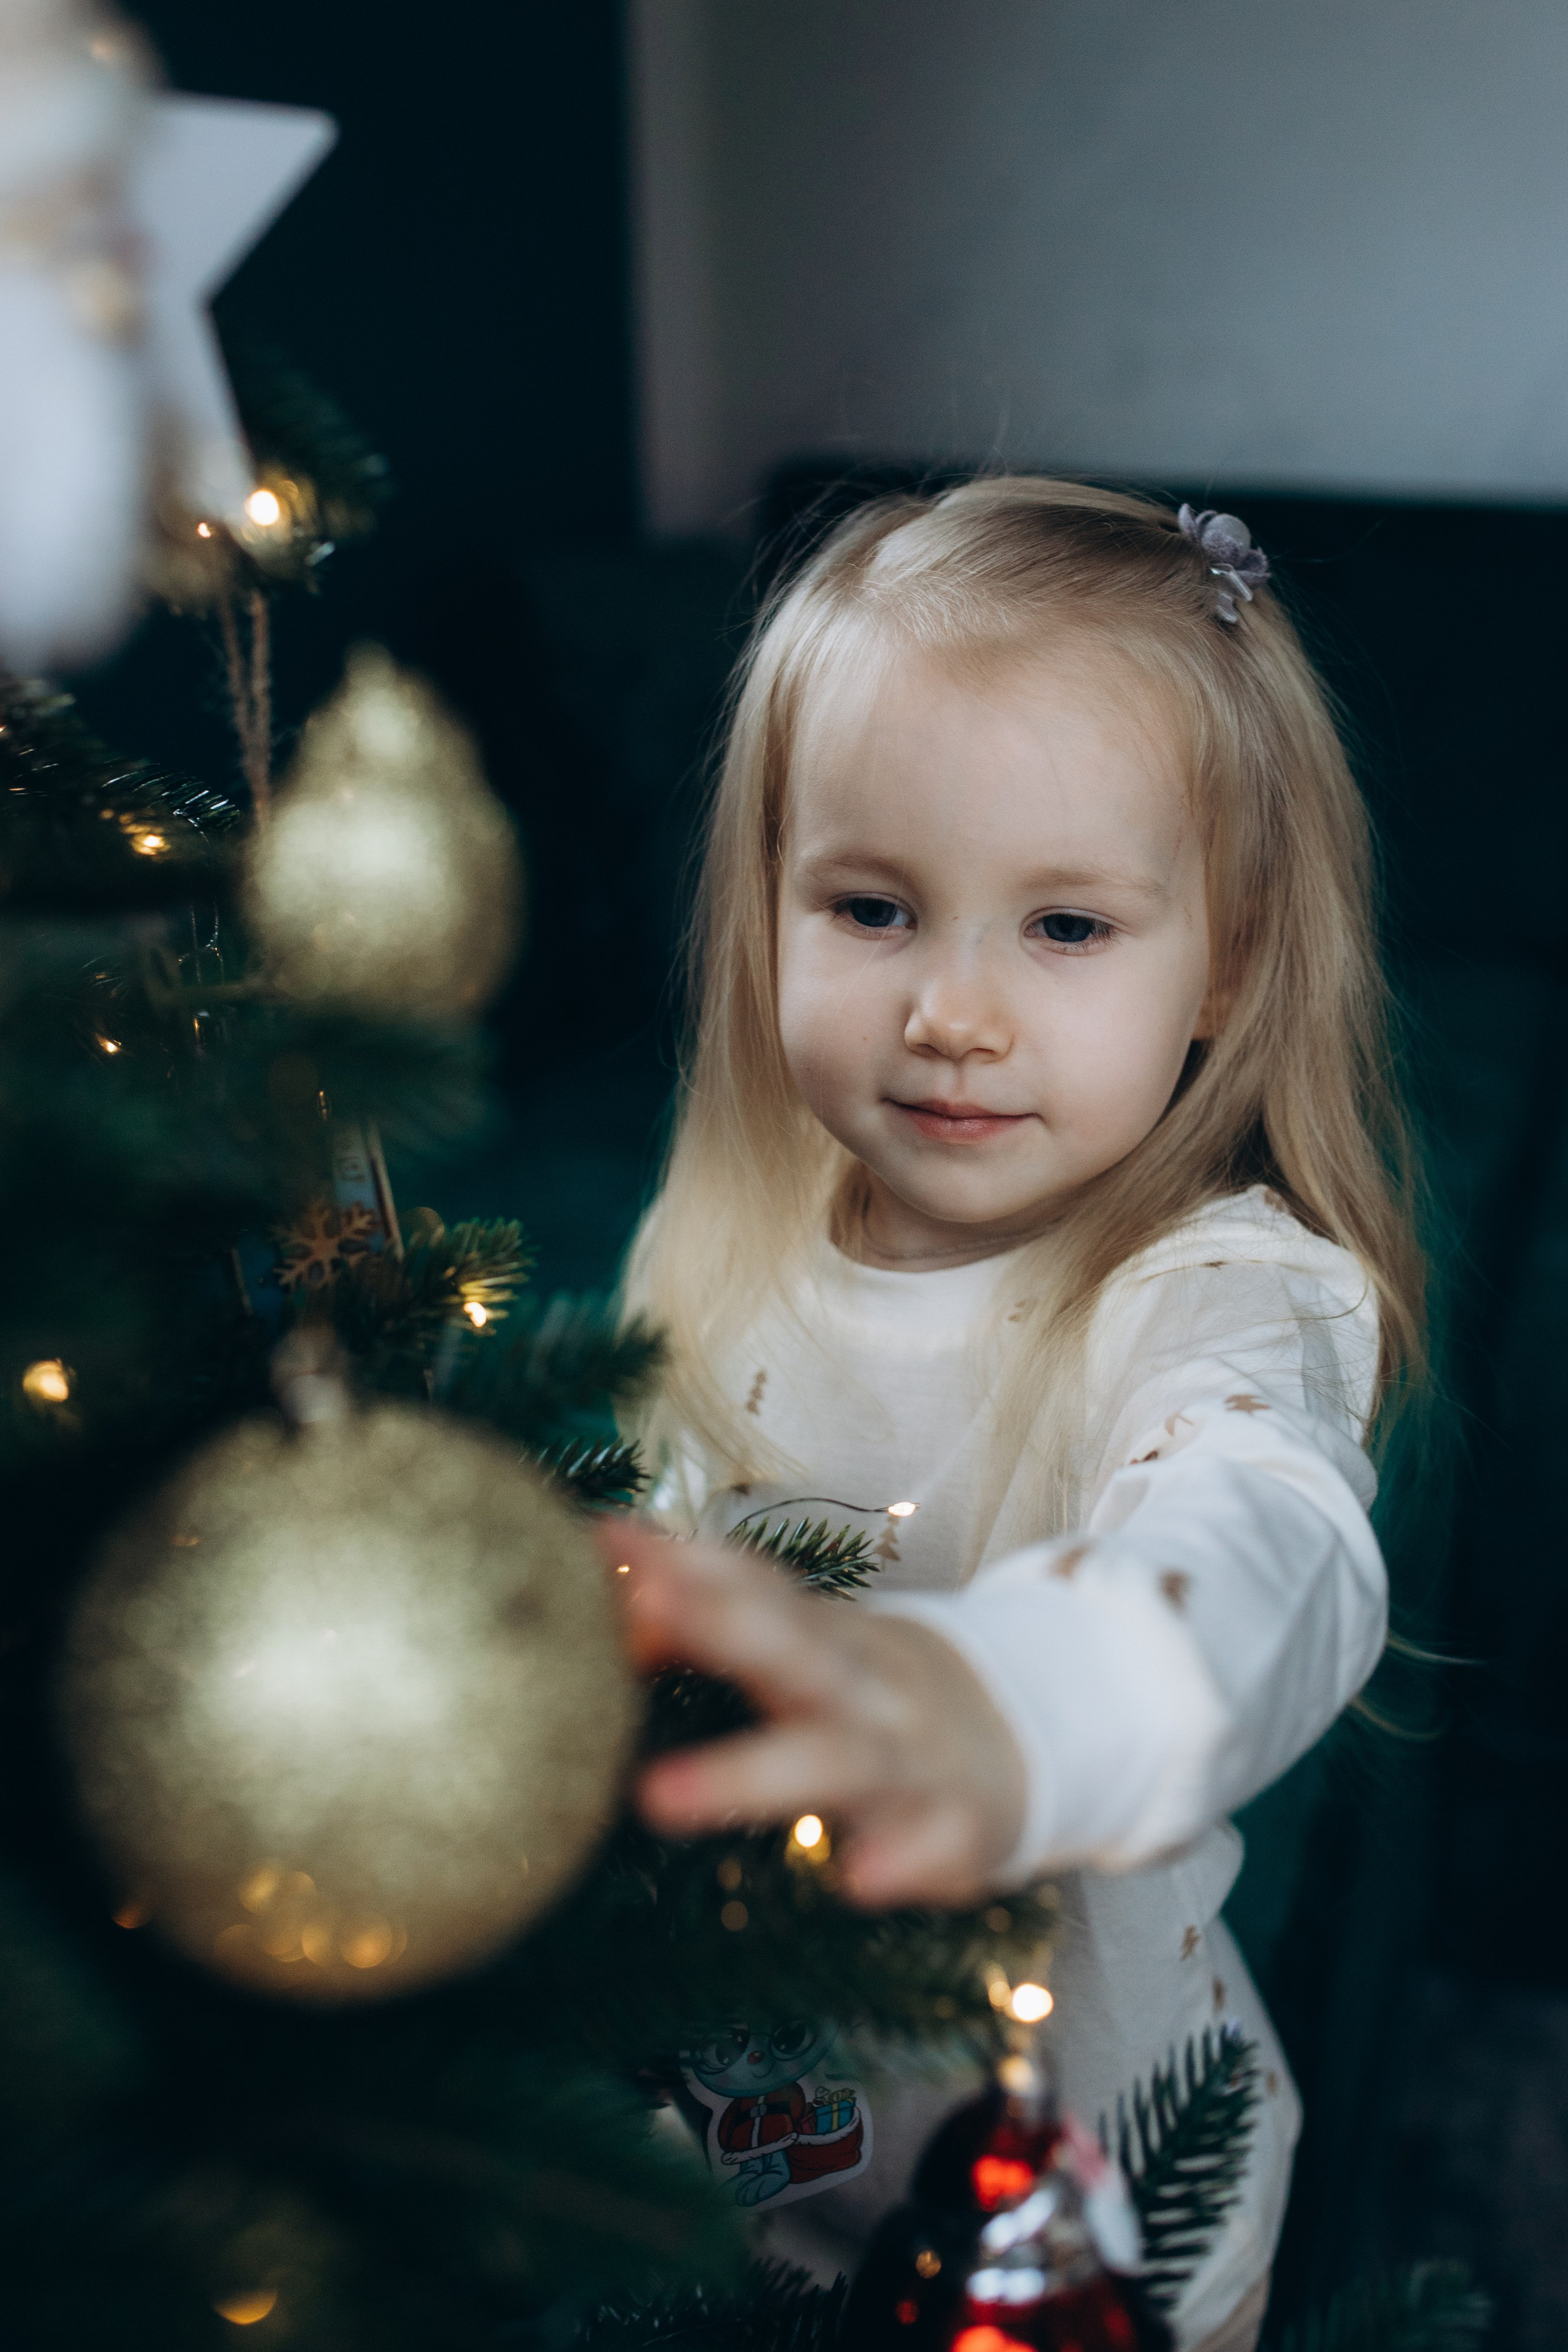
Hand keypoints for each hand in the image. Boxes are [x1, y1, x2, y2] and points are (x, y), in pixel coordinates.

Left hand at [598, 1519, 1026, 1908]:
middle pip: (791, 1644)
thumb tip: (606, 1605)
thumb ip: (705, 1627)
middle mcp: (864, 1683)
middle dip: (719, 1621)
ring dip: (748, 1773)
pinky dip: (904, 1860)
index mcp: (822, 1636)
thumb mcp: (801, 1649)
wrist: (1021, 1736)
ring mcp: (913, 1755)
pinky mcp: (957, 1827)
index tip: (601, 1539)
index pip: (752, 1583)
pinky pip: (935, 1844)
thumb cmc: (869, 1692)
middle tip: (644, 1600)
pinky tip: (858, 1879)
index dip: (681, 1560)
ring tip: (657, 1796)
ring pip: (837, 1758)